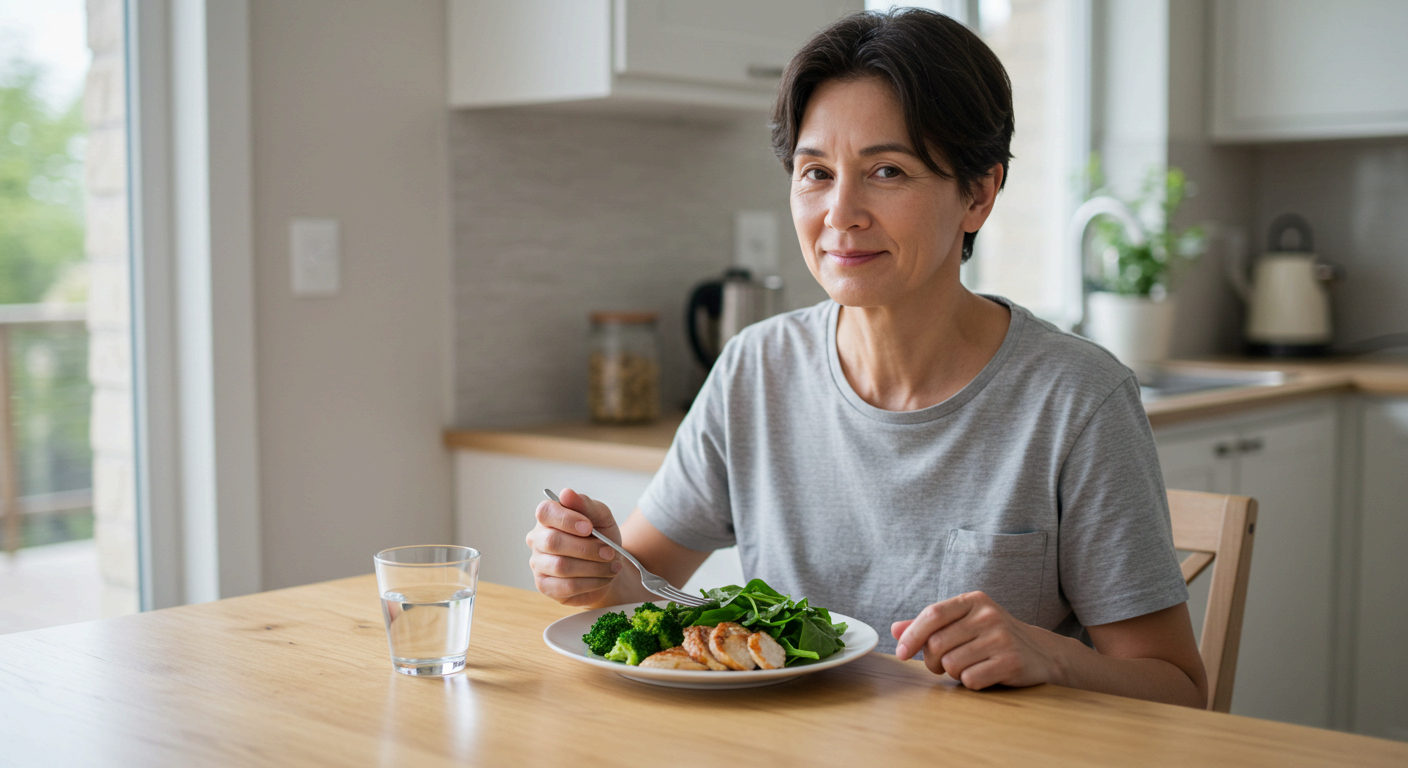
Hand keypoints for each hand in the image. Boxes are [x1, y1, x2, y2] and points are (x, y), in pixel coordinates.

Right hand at [525, 488, 623, 606]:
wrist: (609, 566)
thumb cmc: (601, 538)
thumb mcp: (601, 517)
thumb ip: (586, 505)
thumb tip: (566, 493)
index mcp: (548, 517)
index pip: (545, 512)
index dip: (567, 519)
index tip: (589, 527)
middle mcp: (538, 539)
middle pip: (553, 542)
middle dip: (586, 548)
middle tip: (609, 552)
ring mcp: (538, 563)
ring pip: (561, 566)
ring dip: (593, 567)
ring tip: (612, 567)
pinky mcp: (545, 586)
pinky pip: (565, 586)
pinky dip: (590, 583)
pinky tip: (604, 579)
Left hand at [891, 591, 1069, 690]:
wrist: (1041, 653)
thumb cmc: (992, 637)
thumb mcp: (964, 623)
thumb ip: (929, 625)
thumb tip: (895, 629)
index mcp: (973, 601)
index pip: (932, 614)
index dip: (912, 635)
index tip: (902, 653)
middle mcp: (987, 615)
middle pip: (937, 643)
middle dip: (932, 660)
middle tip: (942, 664)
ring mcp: (1001, 638)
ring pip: (951, 663)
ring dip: (953, 672)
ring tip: (967, 666)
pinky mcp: (1010, 662)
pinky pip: (970, 680)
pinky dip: (971, 682)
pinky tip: (984, 674)